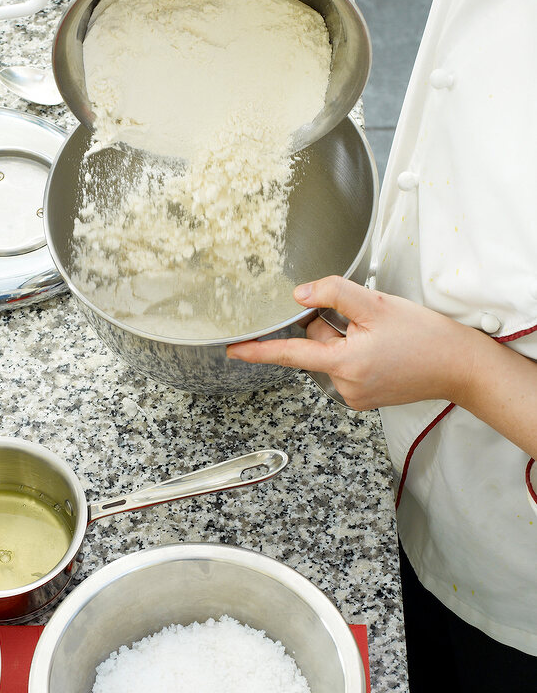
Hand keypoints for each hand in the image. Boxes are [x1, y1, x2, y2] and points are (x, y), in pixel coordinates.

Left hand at [226, 276, 479, 410]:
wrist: (460, 367)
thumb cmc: (425, 337)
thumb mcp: (377, 305)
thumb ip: (334, 294)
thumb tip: (301, 294)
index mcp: (344, 363)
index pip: (290, 354)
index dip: (258, 350)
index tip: (232, 350)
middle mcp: (345, 386)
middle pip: (316, 347)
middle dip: (331, 327)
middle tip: (365, 320)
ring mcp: (355, 395)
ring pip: (332, 356)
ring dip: (347, 339)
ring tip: (381, 336)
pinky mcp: (365, 398)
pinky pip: (346, 368)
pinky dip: (357, 353)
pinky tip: (383, 349)